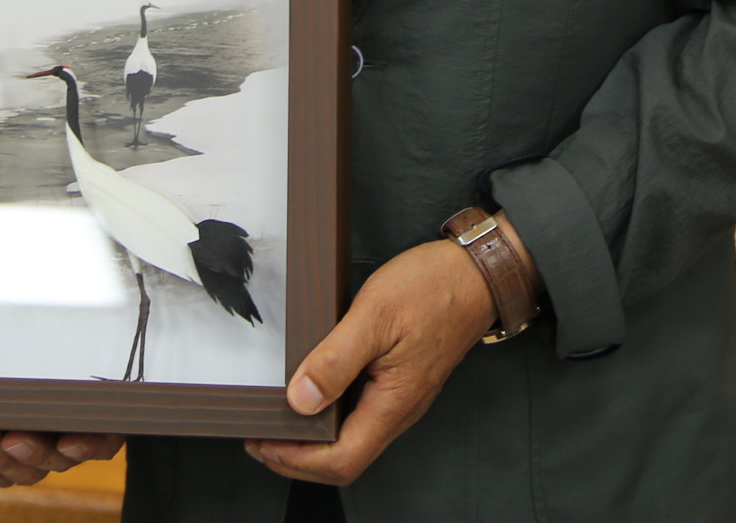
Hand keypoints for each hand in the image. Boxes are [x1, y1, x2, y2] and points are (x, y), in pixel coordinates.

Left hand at [246, 213, 528, 485]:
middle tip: (259, 437)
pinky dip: (329, 417)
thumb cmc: (431, 289)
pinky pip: (361, 416)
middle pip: (345, 460)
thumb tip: (301, 400)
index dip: (297, 461)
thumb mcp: (374, 316)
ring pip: (353, 440)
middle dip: (297, 458)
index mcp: (394, 403)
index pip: (342, 460)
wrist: (476, 275)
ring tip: (277, 420)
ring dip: (312, 440)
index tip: (263, 443)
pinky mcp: (400, 382)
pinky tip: (311, 394)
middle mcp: (398, 410)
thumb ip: (336, 360)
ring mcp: (400, 398)